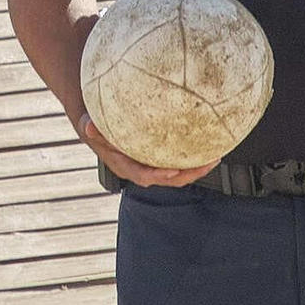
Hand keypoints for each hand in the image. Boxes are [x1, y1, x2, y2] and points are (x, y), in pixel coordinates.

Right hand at [79, 115, 213, 190]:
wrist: (100, 130)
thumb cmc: (96, 129)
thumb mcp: (90, 127)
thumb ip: (91, 128)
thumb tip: (89, 126)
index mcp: (125, 167)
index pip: (144, 176)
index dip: (160, 176)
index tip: (174, 170)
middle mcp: (141, 170)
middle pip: (169, 179)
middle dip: (189, 174)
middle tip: (207, 164)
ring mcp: (152, 166)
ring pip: (178, 174)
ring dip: (197, 169)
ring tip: (215, 158)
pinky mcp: (159, 160)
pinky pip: (178, 162)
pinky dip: (193, 158)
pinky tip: (208, 146)